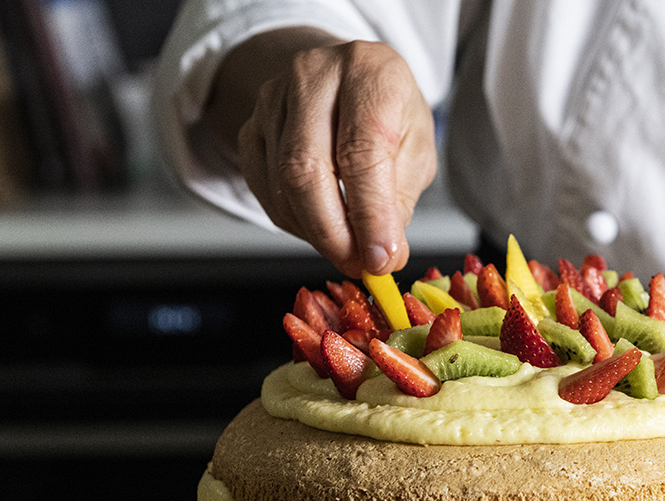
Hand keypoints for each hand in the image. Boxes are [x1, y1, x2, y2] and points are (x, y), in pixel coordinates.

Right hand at [205, 29, 437, 276]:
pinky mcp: (249, 128)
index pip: (361, 150)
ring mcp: (272, 100)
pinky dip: (296, 224)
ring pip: (283, 185)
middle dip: (335, 233)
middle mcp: (313, 75)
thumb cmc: (386, 112)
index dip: (371, 214)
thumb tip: (381, 253)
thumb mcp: (415, 145)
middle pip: (308, 169)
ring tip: (349, 249)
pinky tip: (322, 228)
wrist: (343, 79)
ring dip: (317, 234)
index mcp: (368, 71)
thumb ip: (399, 198)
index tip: (382, 258)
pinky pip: (265, 191)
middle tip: (360, 265)